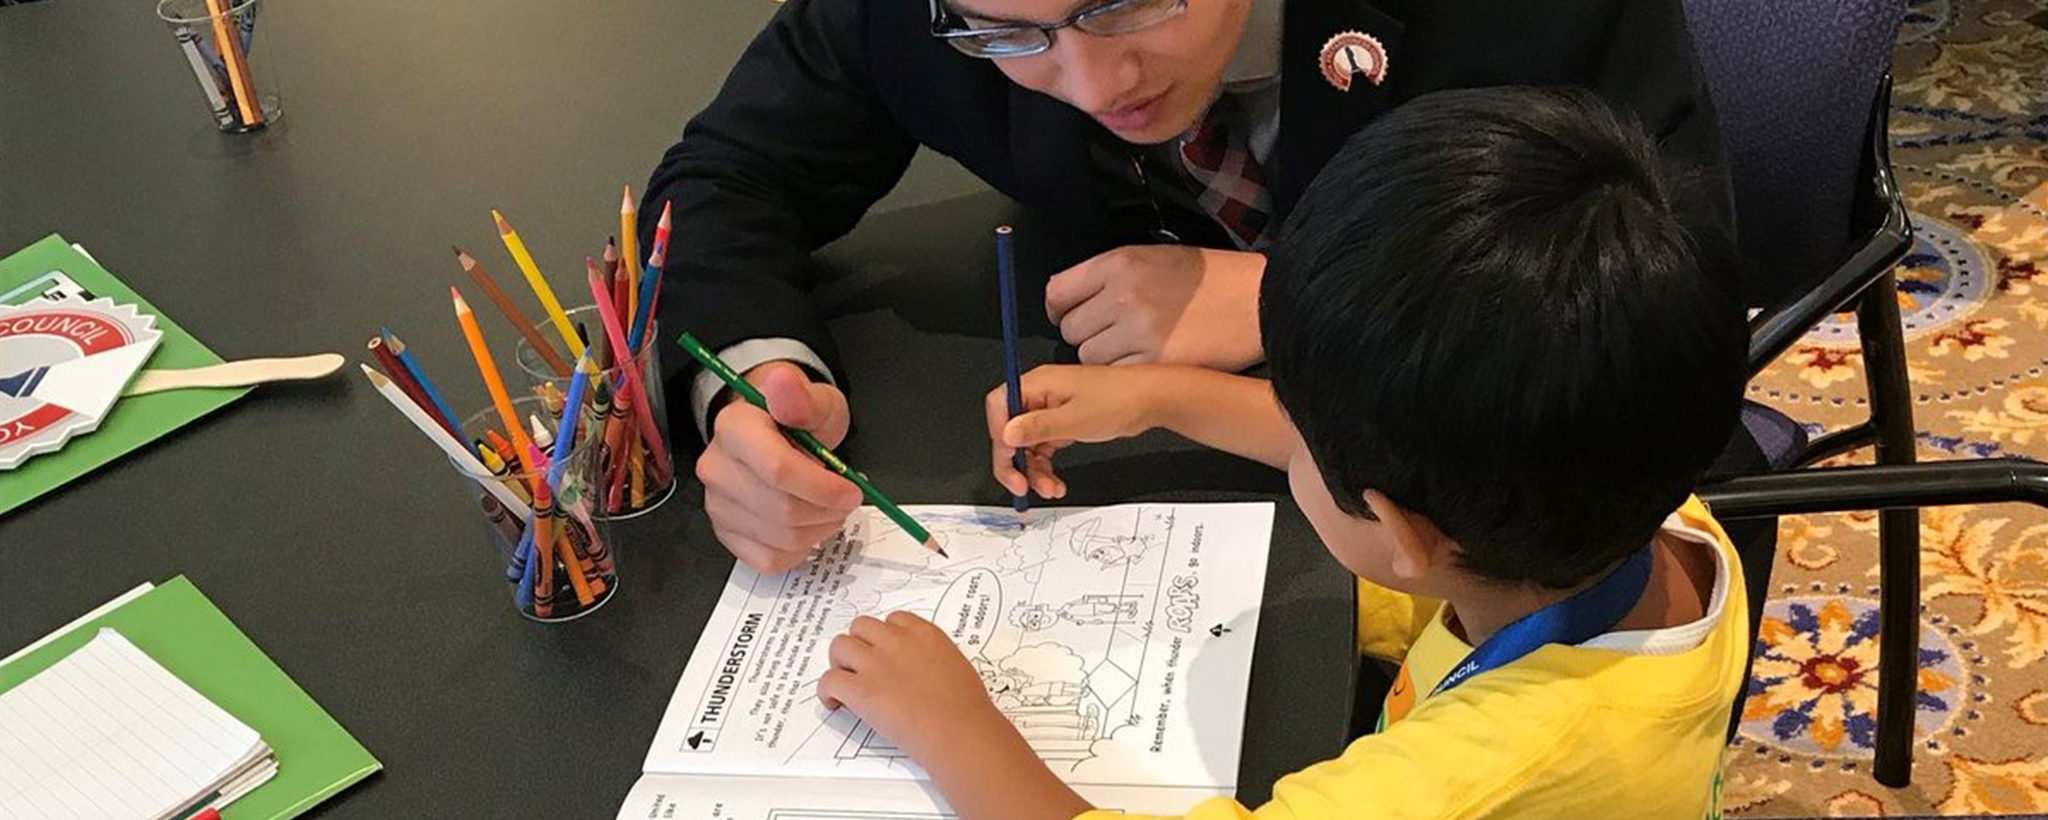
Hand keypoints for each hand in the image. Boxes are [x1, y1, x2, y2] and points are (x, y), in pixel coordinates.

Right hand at [696, 361, 862, 572]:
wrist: (775, 434)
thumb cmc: (796, 419)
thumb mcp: (813, 399)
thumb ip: (802, 397)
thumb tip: (783, 382)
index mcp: (734, 428)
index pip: (778, 470)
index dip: (823, 487)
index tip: (852, 489)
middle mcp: (717, 468)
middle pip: (782, 510)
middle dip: (827, 510)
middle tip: (847, 498)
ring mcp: (718, 505)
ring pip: (780, 538)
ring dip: (819, 530)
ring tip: (830, 508)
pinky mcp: (726, 533)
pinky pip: (769, 560)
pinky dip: (799, 550)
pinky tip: (809, 527)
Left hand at [818, 612, 1005, 760]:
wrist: (960, 731)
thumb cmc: (966, 708)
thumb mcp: (955, 666)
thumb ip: (931, 659)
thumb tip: (919, 671)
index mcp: (923, 634)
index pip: (894, 620)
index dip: (884, 636)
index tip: (884, 650)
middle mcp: (896, 642)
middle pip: (861, 626)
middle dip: (859, 644)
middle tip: (861, 665)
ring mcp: (876, 664)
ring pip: (840, 645)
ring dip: (840, 662)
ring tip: (846, 681)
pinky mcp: (861, 690)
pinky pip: (829, 679)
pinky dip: (827, 691)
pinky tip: (835, 703)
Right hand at [986, 364, 1176, 498]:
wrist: (1150, 400)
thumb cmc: (1118, 401)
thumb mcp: (1074, 420)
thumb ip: (1037, 428)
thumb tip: (1007, 434)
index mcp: (1038, 384)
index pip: (999, 406)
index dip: (998, 435)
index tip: (1009, 461)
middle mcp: (1041, 395)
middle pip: (1010, 430)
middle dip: (1015, 462)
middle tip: (1021, 487)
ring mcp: (1051, 409)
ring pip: (1027, 444)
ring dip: (1033, 470)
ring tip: (1049, 489)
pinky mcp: (1063, 422)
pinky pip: (1043, 447)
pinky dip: (1045, 467)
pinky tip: (1055, 482)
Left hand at [1044, 245, 1265, 368]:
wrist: (1258, 300)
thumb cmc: (1212, 279)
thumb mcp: (1155, 257)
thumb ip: (1109, 275)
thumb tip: (1074, 297)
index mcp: (1119, 264)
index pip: (1058, 292)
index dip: (1060, 309)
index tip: (1068, 316)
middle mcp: (1123, 296)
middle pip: (1071, 330)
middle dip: (1087, 334)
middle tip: (1115, 334)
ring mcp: (1138, 332)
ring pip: (1090, 357)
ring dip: (1105, 358)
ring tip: (1136, 347)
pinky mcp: (1155, 362)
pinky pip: (1116, 375)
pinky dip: (1126, 373)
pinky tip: (1148, 361)